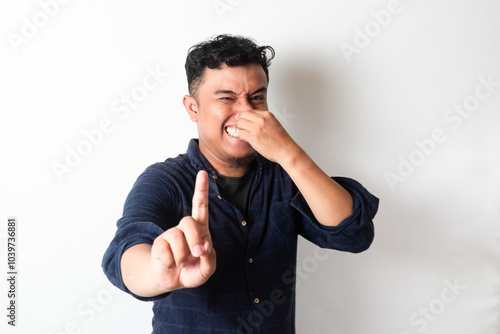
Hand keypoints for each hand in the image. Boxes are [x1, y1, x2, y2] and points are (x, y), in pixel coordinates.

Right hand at [150, 170, 215, 290]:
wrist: (174, 280)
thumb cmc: (193, 270)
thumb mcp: (207, 268)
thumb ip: (209, 259)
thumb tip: (203, 248)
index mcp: (200, 229)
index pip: (200, 206)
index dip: (201, 189)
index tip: (202, 173)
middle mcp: (184, 228)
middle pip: (188, 221)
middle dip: (194, 239)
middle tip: (197, 253)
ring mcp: (170, 234)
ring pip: (176, 237)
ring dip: (182, 256)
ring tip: (182, 264)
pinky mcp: (159, 244)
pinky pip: (165, 250)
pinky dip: (171, 263)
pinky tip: (171, 265)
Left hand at [236, 110, 298, 163]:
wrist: (287, 151)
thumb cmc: (281, 141)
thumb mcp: (273, 124)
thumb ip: (263, 120)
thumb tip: (250, 120)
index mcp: (267, 114)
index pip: (249, 111)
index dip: (246, 118)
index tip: (246, 123)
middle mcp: (262, 119)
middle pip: (242, 115)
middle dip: (241, 122)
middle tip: (244, 129)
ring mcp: (257, 128)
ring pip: (239, 123)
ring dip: (241, 129)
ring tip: (247, 135)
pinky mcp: (253, 137)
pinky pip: (240, 133)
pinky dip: (242, 137)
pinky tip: (248, 140)